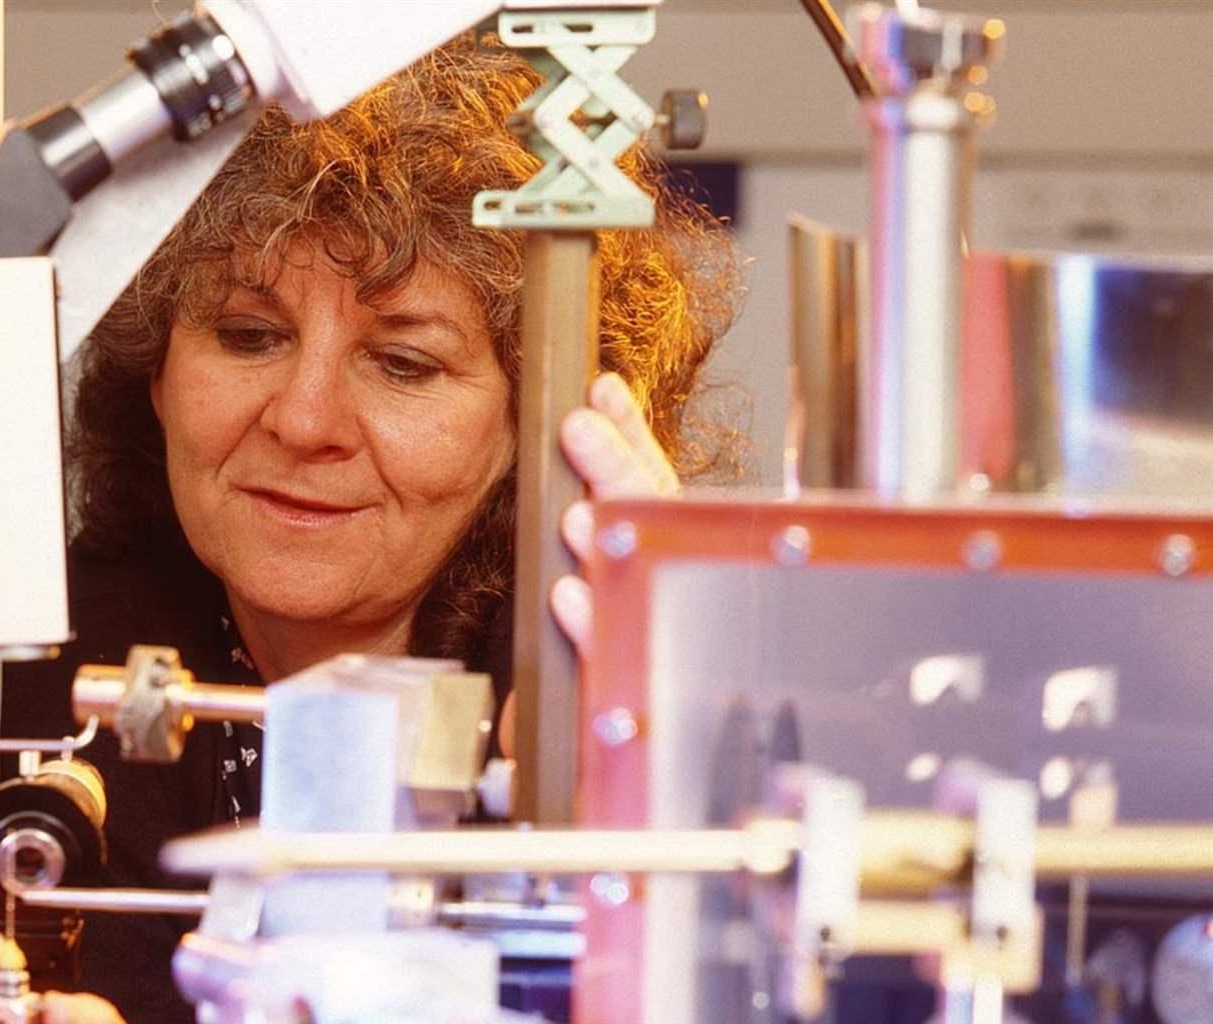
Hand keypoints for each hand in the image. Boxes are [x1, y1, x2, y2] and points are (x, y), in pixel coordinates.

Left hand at [502, 374, 677, 759]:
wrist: (613, 799)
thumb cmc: (606, 693)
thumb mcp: (595, 595)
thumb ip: (598, 523)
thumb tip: (592, 420)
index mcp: (662, 568)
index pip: (653, 489)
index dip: (630, 439)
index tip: (600, 392)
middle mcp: (672, 604)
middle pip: (656, 527)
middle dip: (618, 474)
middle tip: (579, 429)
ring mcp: (660, 651)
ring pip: (645, 587)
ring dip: (609, 546)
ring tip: (574, 514)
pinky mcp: (637, 708)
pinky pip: (618, 663)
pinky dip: (593, 628)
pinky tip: (568, 596)